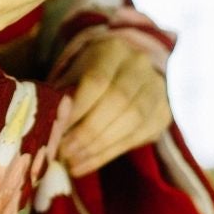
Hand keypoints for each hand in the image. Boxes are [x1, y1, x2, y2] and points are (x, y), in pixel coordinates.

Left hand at [54, 36, 170, 174]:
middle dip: (88, 132)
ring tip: (72, 162)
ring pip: (132, 122)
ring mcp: (157, 90)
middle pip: (118, 102)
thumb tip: (50, 128)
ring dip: (99, 147)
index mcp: (112, 50)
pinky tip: (87, 164)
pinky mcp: (163, 114)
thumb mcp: (72, 74)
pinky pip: (139, 138)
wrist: (124, 71)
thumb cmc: (87, 73)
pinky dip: (110, 153)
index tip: (57, 129)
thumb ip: (62, 95)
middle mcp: (140, 66)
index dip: (78, 108)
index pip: (97, 80)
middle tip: (63, 152)